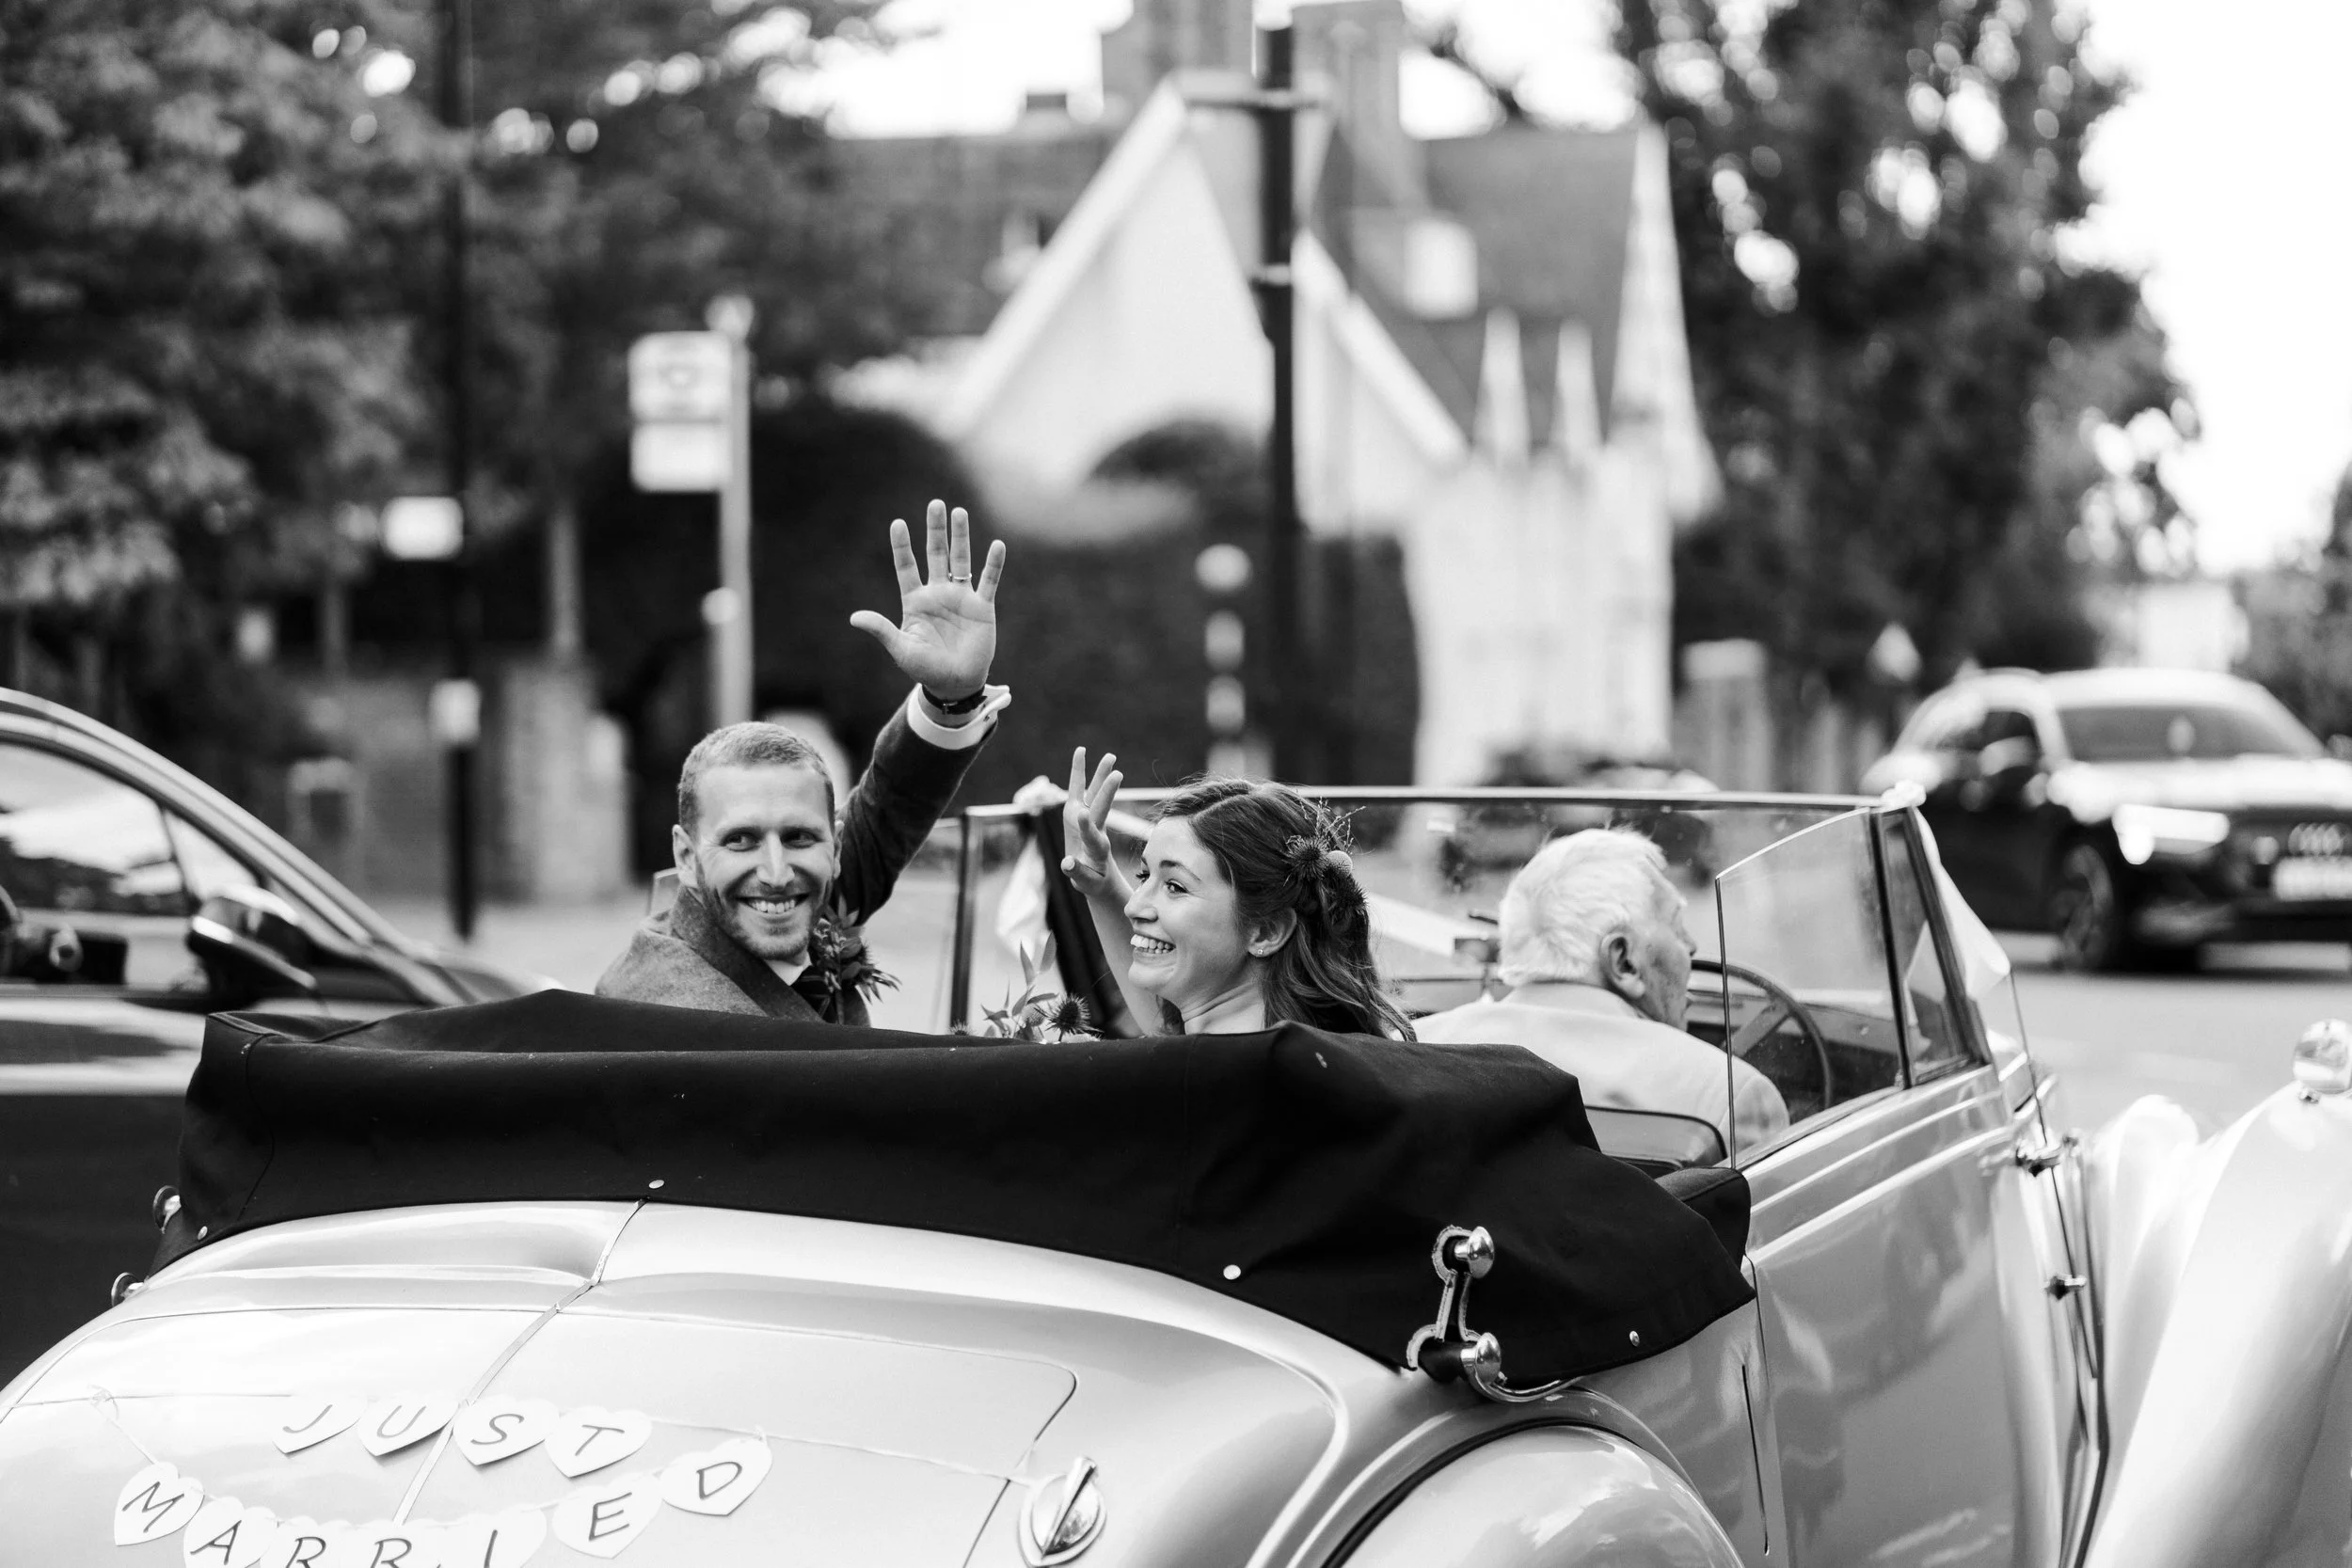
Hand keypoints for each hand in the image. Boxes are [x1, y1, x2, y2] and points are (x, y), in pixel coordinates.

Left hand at [848, 500, 1005, 697]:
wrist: (955, 684)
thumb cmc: (925, 668)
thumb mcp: (901, 649)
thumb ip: (882, 630)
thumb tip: (854, 618)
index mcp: (915, 601)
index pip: (907, 567)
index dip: (902, 546)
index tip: (897, 523)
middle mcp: (938, 593)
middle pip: (936, 554)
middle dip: (935, 530)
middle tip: (935, 504)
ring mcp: (961, 598)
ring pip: (961, 560)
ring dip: (961, 537)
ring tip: (959, 512)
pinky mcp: (982, 607)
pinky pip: (988, 581)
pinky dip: (993, 564)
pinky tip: (996, 545)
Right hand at [1061, 747, 1124, 898]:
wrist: (1099, 875)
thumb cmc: (1093, 881)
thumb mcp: (1086, 882)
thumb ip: (1077, 872)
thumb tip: (1066, 863)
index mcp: (1097, 848)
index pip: (1091, 835)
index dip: (1086, 826)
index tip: (1081, 814)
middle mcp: (1096, 830)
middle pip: (1101, 808)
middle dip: (1107, 792)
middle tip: (1116, 772)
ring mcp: (1088, 819)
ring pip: (1094, 794)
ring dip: (1100, 775)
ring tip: (1109, 755)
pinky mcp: (1078, 814)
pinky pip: (1079, 790)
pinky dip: (1079, 773)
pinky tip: (1080, 755)